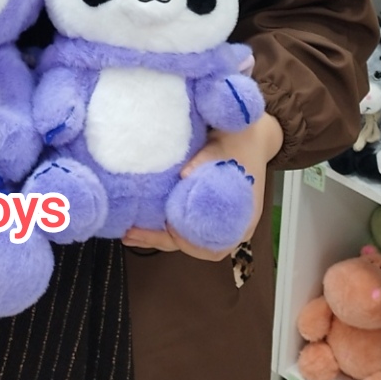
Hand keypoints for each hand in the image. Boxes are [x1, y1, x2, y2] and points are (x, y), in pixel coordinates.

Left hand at [122, 113, 282, 261]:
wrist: (251, 132)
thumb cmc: (241, 140)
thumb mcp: (226, 146)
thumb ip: (207, 159)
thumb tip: (183, 174)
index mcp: (242, 218)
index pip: (213, 246)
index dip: (188, 242)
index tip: (168, 228)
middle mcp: (229, 225)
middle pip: (193, 245)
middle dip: (160, 241)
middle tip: (131, 234)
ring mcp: (215, 219)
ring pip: (184, 237)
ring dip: (157, 236)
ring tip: (128, 233)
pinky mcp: (203, 209)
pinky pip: (183, 224)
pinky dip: (162, 225)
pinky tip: (141, 220)